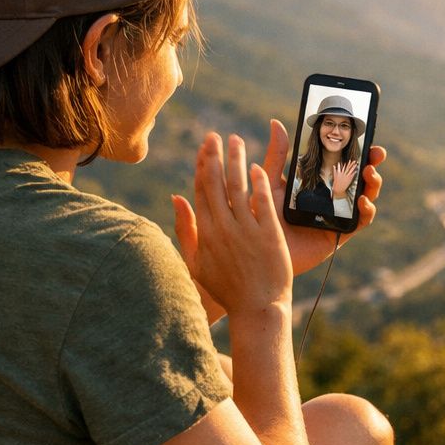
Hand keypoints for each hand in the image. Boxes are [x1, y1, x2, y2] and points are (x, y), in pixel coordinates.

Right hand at [180, 131, 292, 319]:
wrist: (256, 308)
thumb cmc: (227, 289)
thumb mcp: (197, 261)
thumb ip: (185, 229)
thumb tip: (176, 197)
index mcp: (206, 233)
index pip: (200, 191)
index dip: (201, 166)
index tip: (204, 148)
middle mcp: (223, 228)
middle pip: (215, 183)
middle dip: (214, 155)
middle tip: (216, 136)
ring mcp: (246, 231)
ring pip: (237, 186)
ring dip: (235, 160)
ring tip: (236, 141)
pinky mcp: (268, 235)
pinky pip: (262, 202)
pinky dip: (258, 183)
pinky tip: (258, 167)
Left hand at [259, 119, 384, 275]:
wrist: (260, 248)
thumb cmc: (263, 215)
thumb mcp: (270, 180)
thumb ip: (278, 155)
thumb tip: (276, 122)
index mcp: (318, 180)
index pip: (343, 160)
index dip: (358, 148)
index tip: (366, 135)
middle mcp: (332, 195)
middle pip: (359, 176)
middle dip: (372, 163)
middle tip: (377, 153)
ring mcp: (339, 214)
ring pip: (366, 196)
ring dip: (373, 184)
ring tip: (369, 173)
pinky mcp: (341, 233)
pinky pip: (360, 221)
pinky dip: (367, 210)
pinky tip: (362, 200)